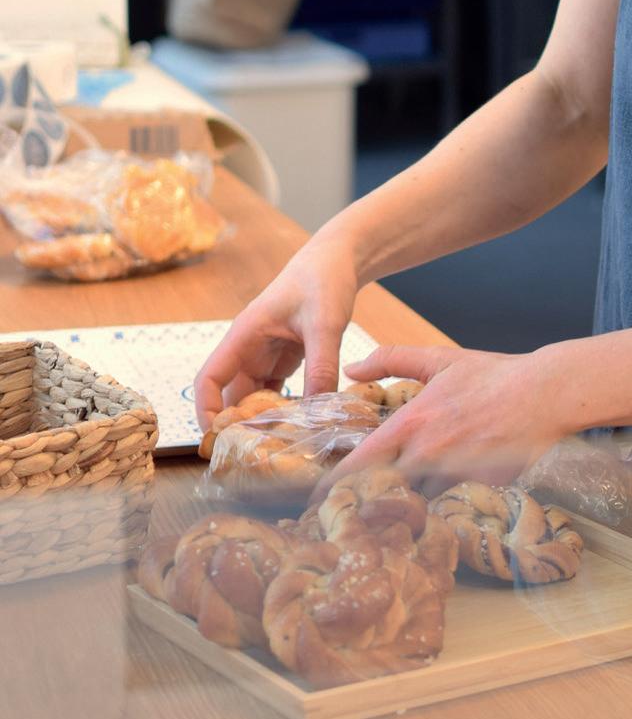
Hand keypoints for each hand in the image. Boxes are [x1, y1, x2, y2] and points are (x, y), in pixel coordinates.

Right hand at [194, 233, 359, 432]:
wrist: (339, 258)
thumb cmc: (323, 279)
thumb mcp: (324, 322)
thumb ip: (321, 364)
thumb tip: (318, 410)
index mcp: (245, 334)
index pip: (210, 378)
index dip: (206, 410)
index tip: (216, 440)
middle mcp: (251, 348)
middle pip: (231, 395)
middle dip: (237, 426)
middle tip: (251, 460)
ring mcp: (268, 355)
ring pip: (254, 397)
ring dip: (261, 421)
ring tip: (273, 452)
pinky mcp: (287, 359)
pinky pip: (277, 392)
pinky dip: (282, 411)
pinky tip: (295, 429)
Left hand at [309, 342, 567, 501]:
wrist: (545, 393)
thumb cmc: (492, 375)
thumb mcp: (439, 359)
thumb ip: (391, 360)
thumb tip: (352, 368)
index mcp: (412, 423)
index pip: (361, 464)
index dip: (335, 486)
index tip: (316, 501)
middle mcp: (429, 454)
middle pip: (383, 491)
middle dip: (367, 503)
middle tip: (349, 515)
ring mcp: (455, 475)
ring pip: (418, 500)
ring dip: (406, 503)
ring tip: (390, 513)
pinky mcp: (479, 489)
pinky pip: (452, 501)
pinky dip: (443, 500)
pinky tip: (442, 502)